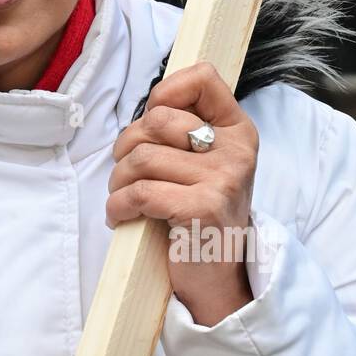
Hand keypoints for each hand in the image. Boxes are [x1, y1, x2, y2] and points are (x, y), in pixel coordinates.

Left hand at [107, 62, 258, 325]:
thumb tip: (150, 103)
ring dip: (118, 182)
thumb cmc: (196, 213)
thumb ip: (182, 129)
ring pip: (141, 158)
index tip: (150, 122)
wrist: (216, 278)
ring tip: (125, 200)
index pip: (202, 78)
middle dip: (126, 147)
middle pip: (156, 119)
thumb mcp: (201, 164)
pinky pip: (140, 192)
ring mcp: (223, 180)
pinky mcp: (203, 209)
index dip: (164, 92)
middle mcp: (236, 151)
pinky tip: (122, 218)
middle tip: (127, 174)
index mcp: (237, 130)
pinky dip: (118, 206)